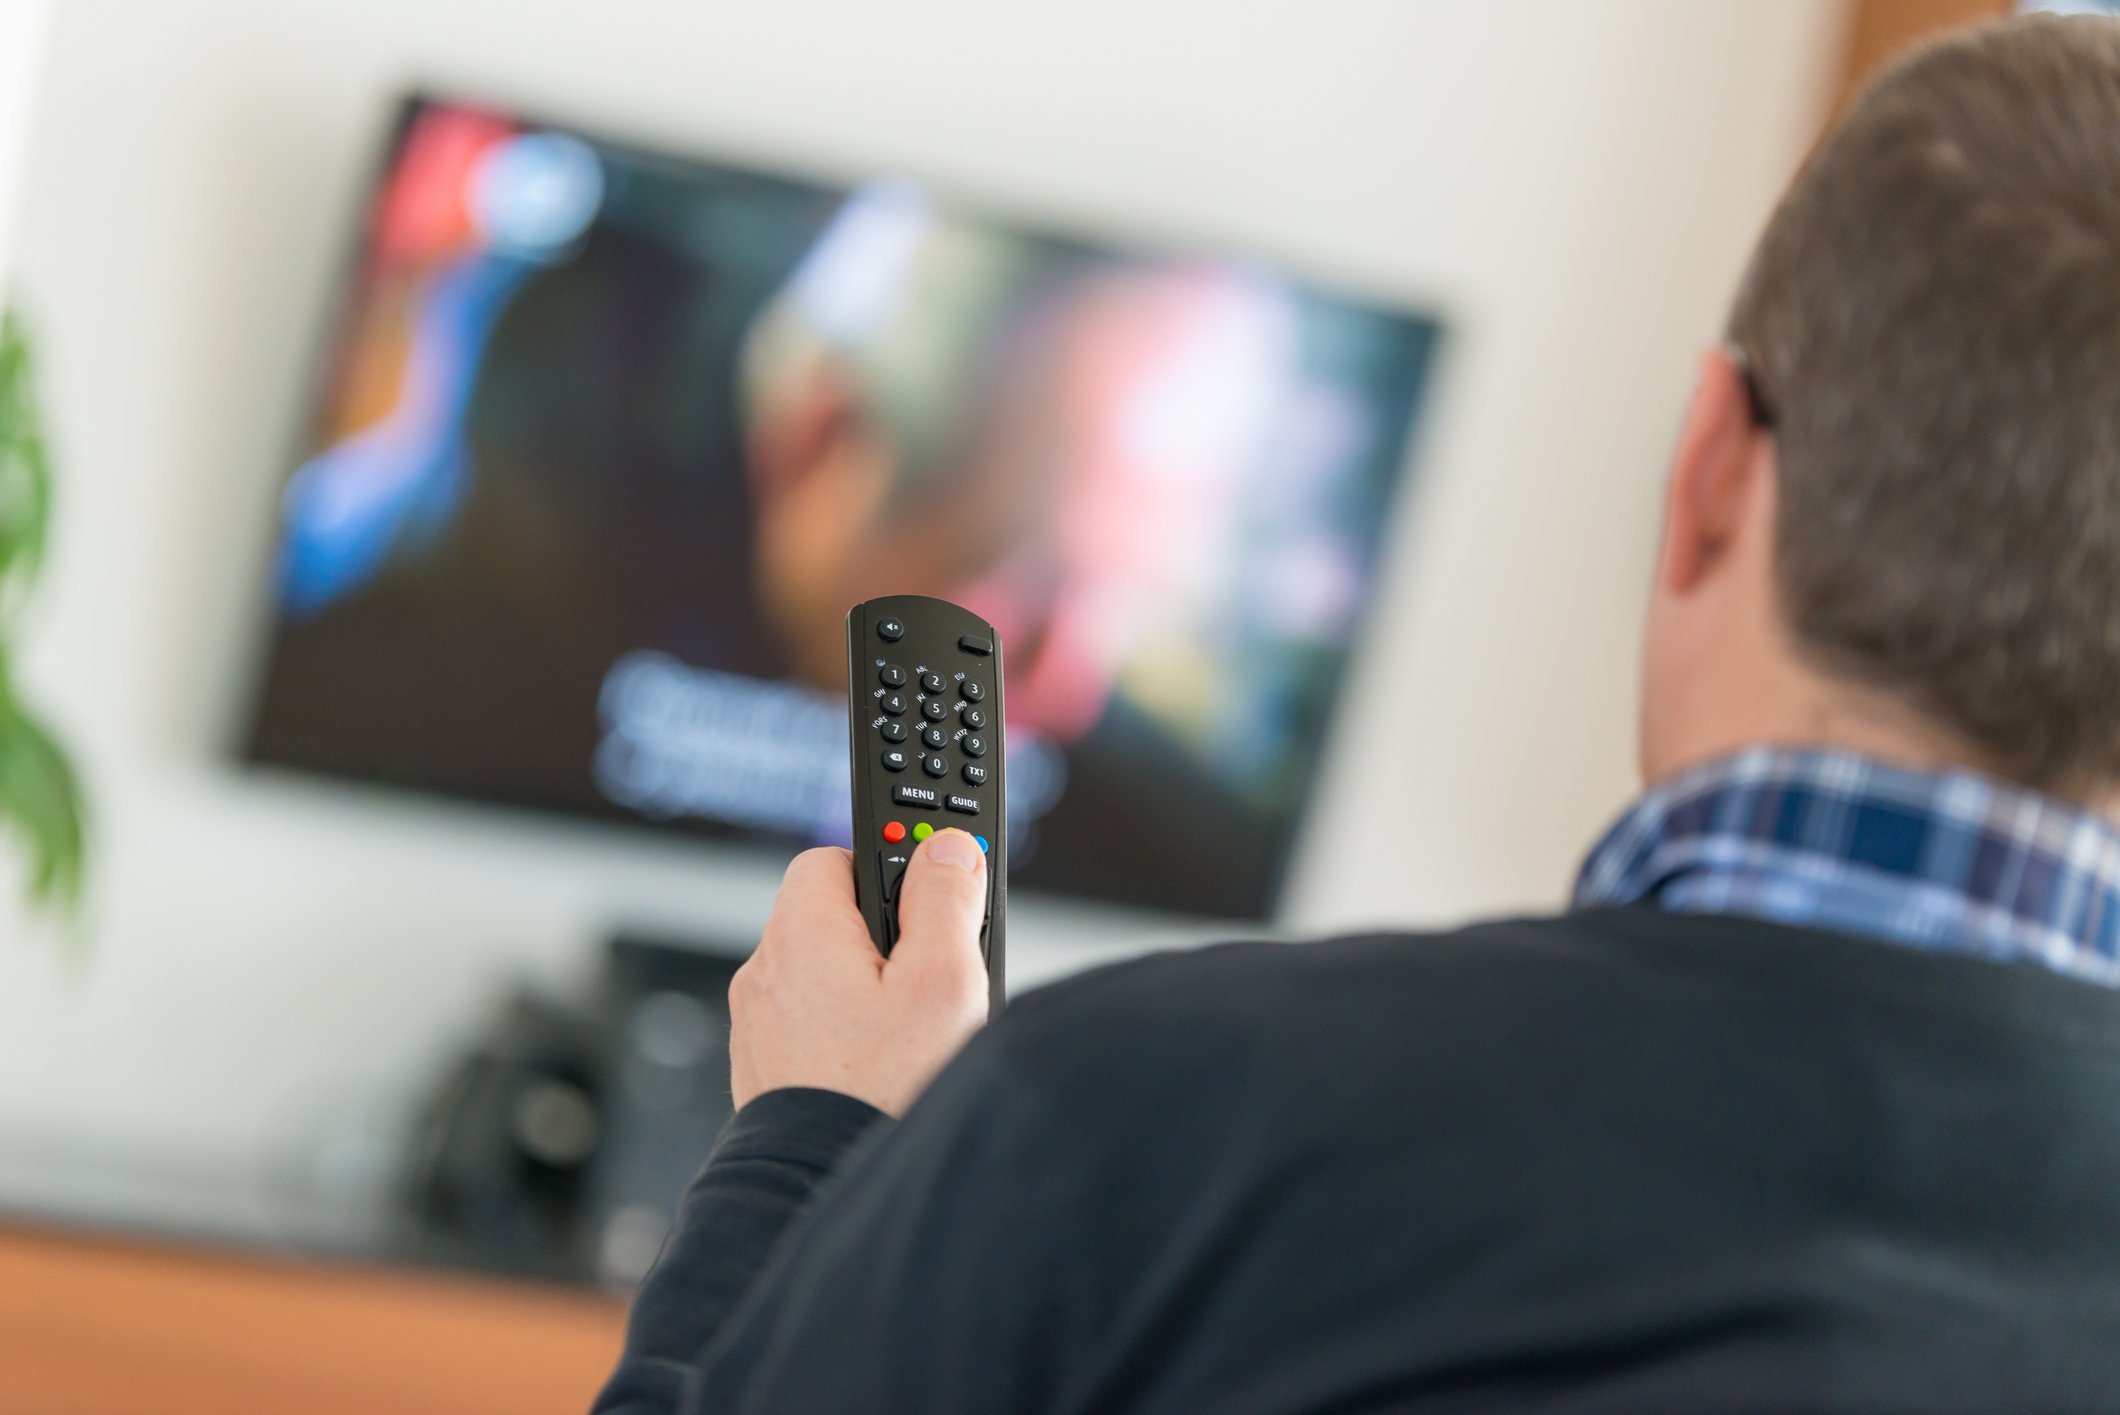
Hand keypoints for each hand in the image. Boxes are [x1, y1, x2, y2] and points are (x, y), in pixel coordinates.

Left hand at [728, 829, 990, 1115]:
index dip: (891, 865)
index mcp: (801, 934)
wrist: (826, 1192)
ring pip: (825, 975)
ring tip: (918, 1029)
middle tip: (939, 966)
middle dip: (888, 932)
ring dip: (869, 985)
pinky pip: (810, 1024)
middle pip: (834, 916)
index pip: (837, 856)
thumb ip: (946, 899)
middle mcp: (766, 972)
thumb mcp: (943, 981)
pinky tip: (884, 1064)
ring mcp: (759, 1025)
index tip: (933, 885)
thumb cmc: (886, 1094)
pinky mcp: (763, 1070)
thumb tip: (945, 849)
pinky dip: (846, 1030)